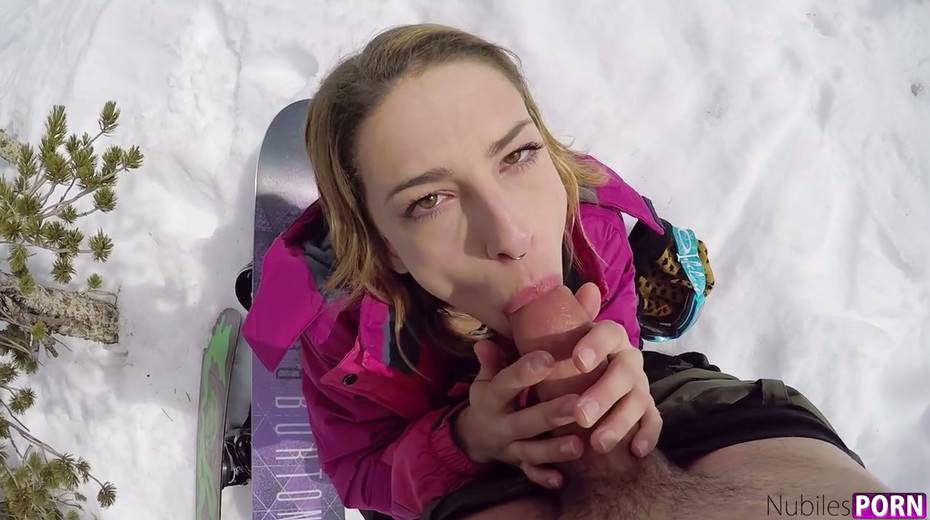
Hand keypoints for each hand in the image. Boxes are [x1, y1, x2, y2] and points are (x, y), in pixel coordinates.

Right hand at [452, 339, 584, 489]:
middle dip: (550, 414)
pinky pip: (530, 474)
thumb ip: (490, 362)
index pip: (505, 384)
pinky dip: (543, 478)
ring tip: (578, 445)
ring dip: (553, 450)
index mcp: (491, 399)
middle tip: (576, 405)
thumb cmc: (491, 398)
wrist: (475, 437)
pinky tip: (561, 479)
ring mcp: (509, 448)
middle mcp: (500, 425)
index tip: (547, 358)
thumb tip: (486, 342)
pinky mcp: (518, 465)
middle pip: (524, 421)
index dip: (524, 372)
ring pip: (531, 451)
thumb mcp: (486, 380)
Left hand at [568, 282, 662, 457]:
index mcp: (608, 337)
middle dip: (604, 394)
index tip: (577, 360)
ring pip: (638, 401)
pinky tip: (636, 451)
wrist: (585, 378)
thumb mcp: (557, 340)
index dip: (595, 344)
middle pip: (623, 372)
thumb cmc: (568, 357)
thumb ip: (554, 320)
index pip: (608, 332)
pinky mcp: (647, 409)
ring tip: (598, 444)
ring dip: (620, 422)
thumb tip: (575, 290)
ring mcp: (640, 385)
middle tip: (580, 414)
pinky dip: (647, 435)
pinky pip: (653, 422)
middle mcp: (628, 359)